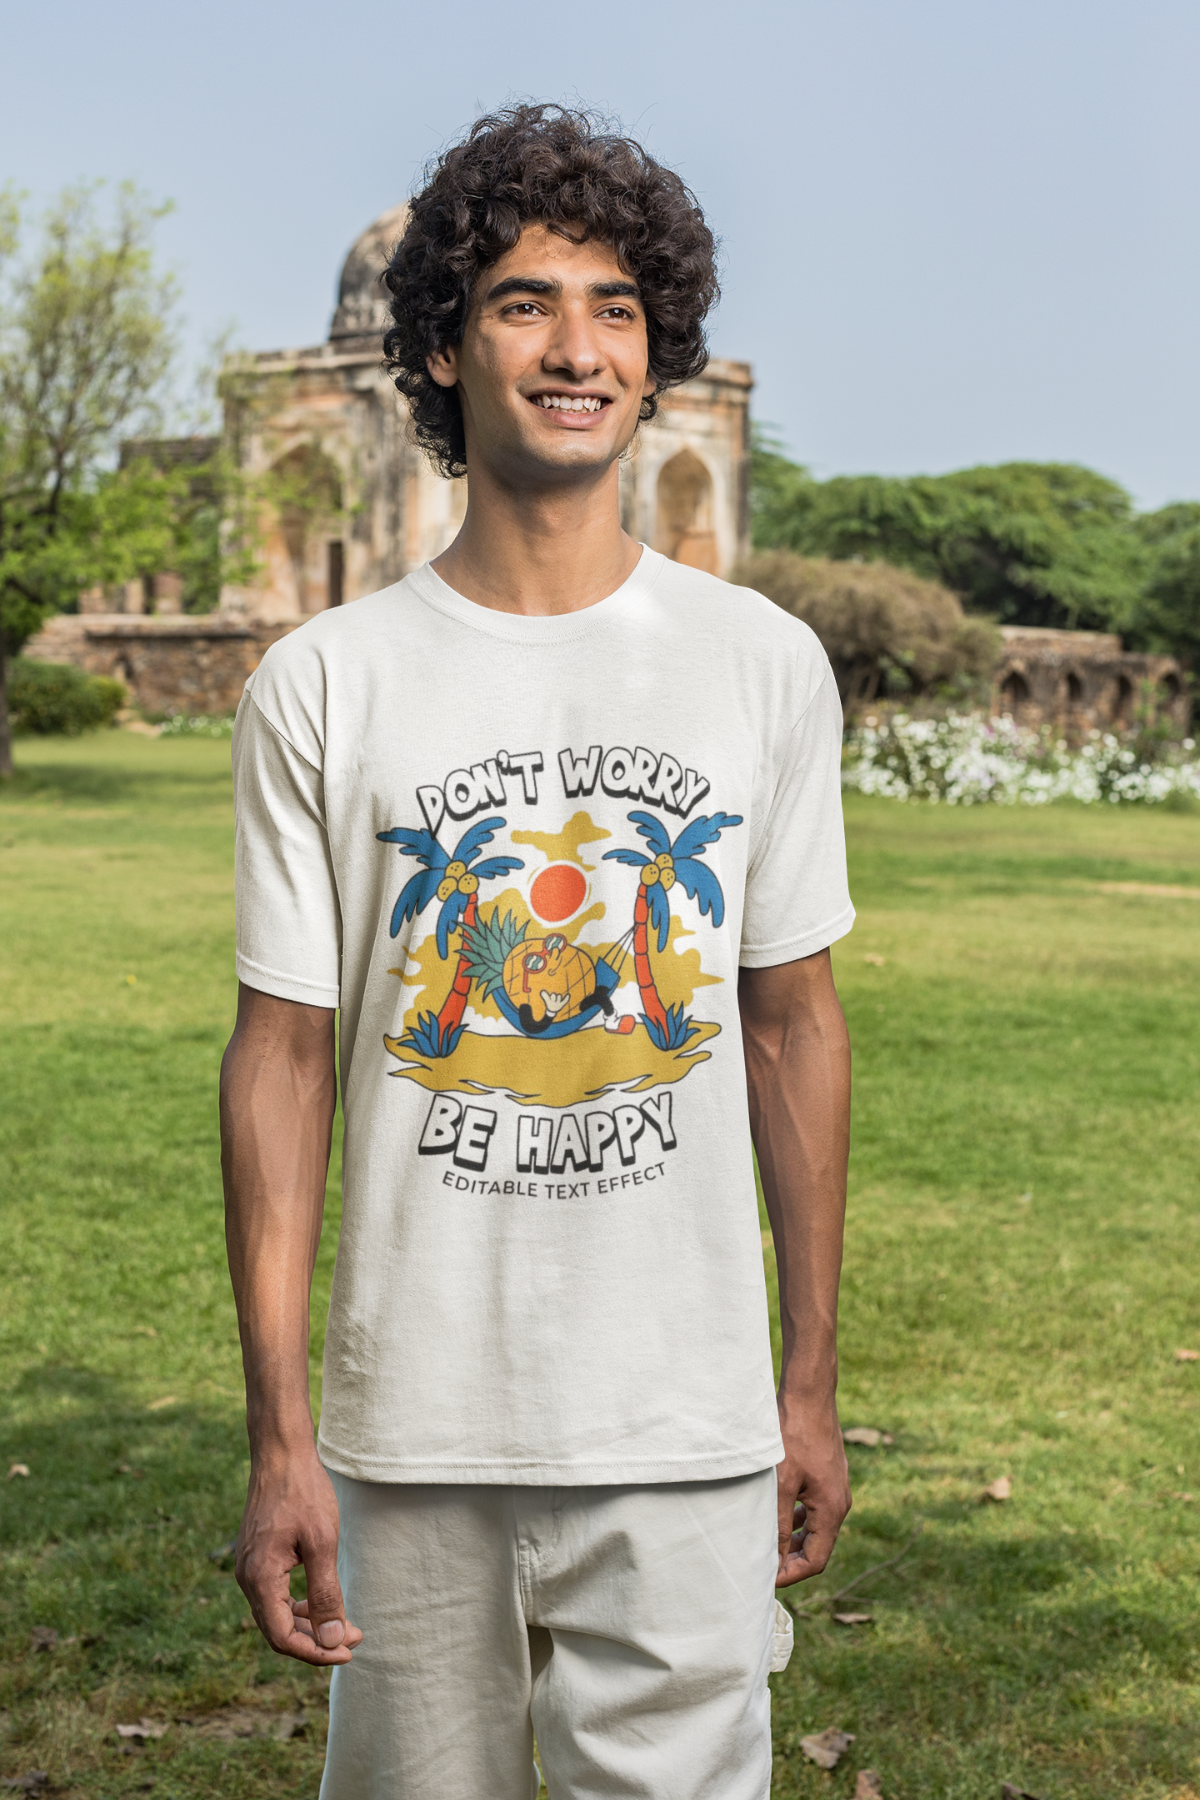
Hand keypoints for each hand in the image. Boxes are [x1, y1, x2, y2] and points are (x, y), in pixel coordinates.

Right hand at [235, 1447, 363, 1664]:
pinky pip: (274, 1595)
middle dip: (317, 1640)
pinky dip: (297, 1605)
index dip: (316, 1652)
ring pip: (276, 1614)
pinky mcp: (256, 1557)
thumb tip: (332, 1640)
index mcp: (259, 1579)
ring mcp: (249, 1567)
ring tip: (343, 1624)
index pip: (283, 1637)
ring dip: (308, 1624)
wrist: (281, 1454)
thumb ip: (325, 1594)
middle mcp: (247, 1578)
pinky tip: (320, 1602)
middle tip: (353, 1638)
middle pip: (278, 1630)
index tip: (348, 1652)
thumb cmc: (303, 1493)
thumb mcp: (322, 1543)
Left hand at [775, 1394, 851, 1586]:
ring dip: (792, 1539)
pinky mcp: (827, 1475)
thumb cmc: (793, 1435)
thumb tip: (772, 1559)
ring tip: (765, 1544)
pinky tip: (776, 1514)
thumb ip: (776, 1523)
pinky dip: (796, 1518)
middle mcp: (838, 1502)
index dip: (791, 1574)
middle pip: (817, 1546)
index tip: (765, 1578)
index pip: (816, 1560)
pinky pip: (814, 1508)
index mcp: (831, 1509)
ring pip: (814, 1527)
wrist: (809, 1394)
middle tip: (761, 1564)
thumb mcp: (780, 1483)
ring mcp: (835, 1487)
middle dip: (790, 1559)